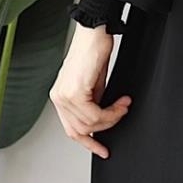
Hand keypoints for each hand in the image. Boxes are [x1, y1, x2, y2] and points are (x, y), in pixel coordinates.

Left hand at [49, 23, 131, 157]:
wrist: (94, 33)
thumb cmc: (94, 52)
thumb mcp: (93, 85)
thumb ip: (93, 104)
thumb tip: (103, 119)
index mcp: (60, 97)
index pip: (72, 129)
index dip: (89, 143)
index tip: (102, 149)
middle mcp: (59, 97)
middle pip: (81, 130)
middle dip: (107, 126)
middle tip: (122, 113)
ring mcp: (64, 95)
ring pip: (90, 124)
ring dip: (112, 118)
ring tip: (123, 105)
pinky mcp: (74, 91)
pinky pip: (95, 114)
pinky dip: (112, 112)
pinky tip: (120, 103)